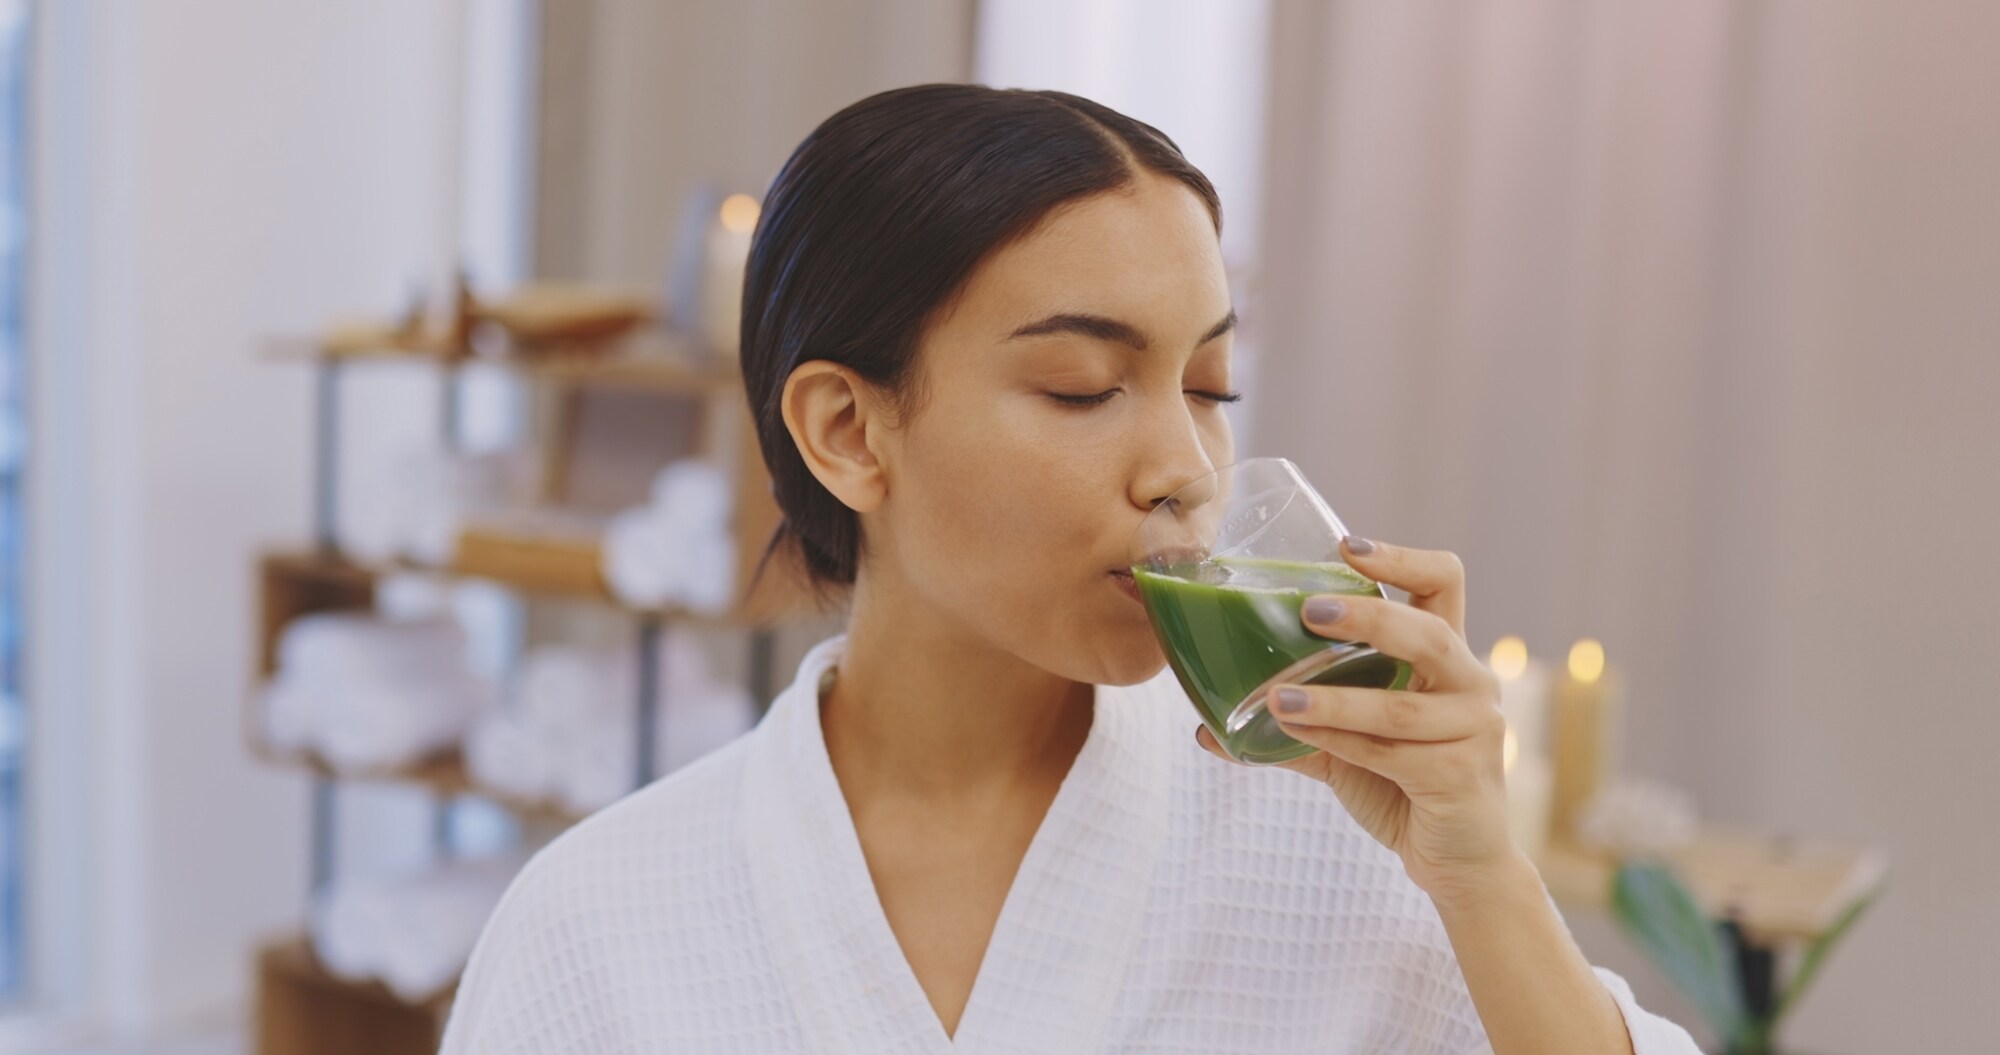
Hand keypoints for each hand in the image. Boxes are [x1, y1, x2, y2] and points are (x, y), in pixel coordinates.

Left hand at [1194, 536, 1517, 904]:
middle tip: (1308, 611)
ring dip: (1334, 699)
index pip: (1443, 582)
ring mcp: (1473, 729)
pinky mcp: (1460, 775)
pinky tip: (1297, 734)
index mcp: (1448, 657)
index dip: (1401, 559)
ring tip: (1277, 698)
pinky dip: (1340, 741)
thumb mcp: (1350, 746)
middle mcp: (1470, 683)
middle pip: (1427, 631)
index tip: (1345, 546)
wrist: (1458, 863)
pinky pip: (1391, 751)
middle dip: (1367, 616)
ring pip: (1399, 703)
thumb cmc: (1405, 787)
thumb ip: (1295, 729)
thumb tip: (1206, 726)